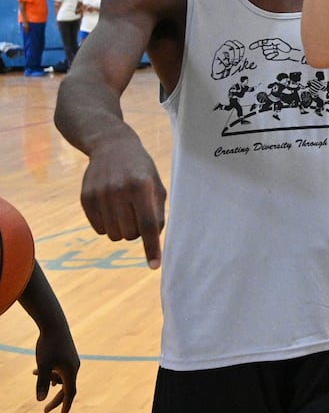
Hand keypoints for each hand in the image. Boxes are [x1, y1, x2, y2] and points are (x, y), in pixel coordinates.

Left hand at [33, 323, 79, 412]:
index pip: (69, 393)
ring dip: (48, 381)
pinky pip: (59, 370)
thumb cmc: (48, 345)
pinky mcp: (67, 355)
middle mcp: (73, 367)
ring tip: (34, 375)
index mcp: (70, 371)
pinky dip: (50, 373)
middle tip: (45, 411)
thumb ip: (41, 383)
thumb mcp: (43, 365)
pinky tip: (37, 371)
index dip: (65, 406)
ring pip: (61, 378)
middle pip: (66, 388)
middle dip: (56, 399)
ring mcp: (71, 361)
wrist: (54, 324)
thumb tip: (40, 401)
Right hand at [79, 141, 166, 268]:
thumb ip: (158, 212)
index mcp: (142, 186)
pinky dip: (108, 225)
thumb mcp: (157, 185)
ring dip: (123, 230)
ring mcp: (100, 195)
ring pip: (114, 235)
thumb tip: (154, 240)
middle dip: (138, 232)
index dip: (151, 247)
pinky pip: (99, 229)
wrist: (112, 146)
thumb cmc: (141, 169)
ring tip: (125, 210)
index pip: (148, 224)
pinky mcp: (85, 199)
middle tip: (138, 215)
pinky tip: (111, 207)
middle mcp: (119, 191)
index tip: (155, 265)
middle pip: (130, 234)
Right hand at [249, 37, 303, 62]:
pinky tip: (276, 54)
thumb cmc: (284, 46)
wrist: (289, 53)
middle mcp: (267, 47)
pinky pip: (267, 56)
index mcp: (268, 42)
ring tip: (277, 50)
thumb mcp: (277, 41)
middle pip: (263, 47)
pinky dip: (272, 55)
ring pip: (265, 52)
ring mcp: (268, 53)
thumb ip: (269, 41)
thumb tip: (263, 43)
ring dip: (272, 51)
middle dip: (269, 46)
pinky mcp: (270, 57)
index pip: (259, 43)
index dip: (255, 45)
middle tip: (276, 46)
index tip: (250, 47)